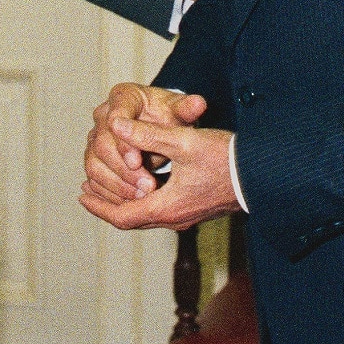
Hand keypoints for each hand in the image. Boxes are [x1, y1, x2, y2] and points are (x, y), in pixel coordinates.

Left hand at [80, 116, 238, 229]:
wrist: (262, 174)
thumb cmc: (225, 158)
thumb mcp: (182, 141)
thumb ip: (146, 133)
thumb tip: (114, 124)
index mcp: (167, 207)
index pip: (122, 216)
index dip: (98, 206)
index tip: (80, 194)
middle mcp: (175, 217)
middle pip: (131, 218)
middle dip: (107, 203)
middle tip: (86, 190)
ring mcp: (186, 214)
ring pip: (146, 214)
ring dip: (124, 200)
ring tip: (107, 185)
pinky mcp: (196, 207)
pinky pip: (159, 208)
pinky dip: (142, 197)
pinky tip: (141, 180)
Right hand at [83, 83, 206, 204]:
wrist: (161, 127)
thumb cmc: (169, 115)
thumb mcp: (180, 112)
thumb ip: (187, 109)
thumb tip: (199, 103)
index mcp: (122, 97)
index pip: (114, 117)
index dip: (124, 142)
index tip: (137, 162)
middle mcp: (103, 115)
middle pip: (101, 144)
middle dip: (122, 169)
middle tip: (147, 186)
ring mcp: (95, 137)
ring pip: (93, 164)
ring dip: (116, 185)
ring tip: (142, 198)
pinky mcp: (95, 158)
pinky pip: (94, 178)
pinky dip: (108, 193)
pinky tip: (129, 204)